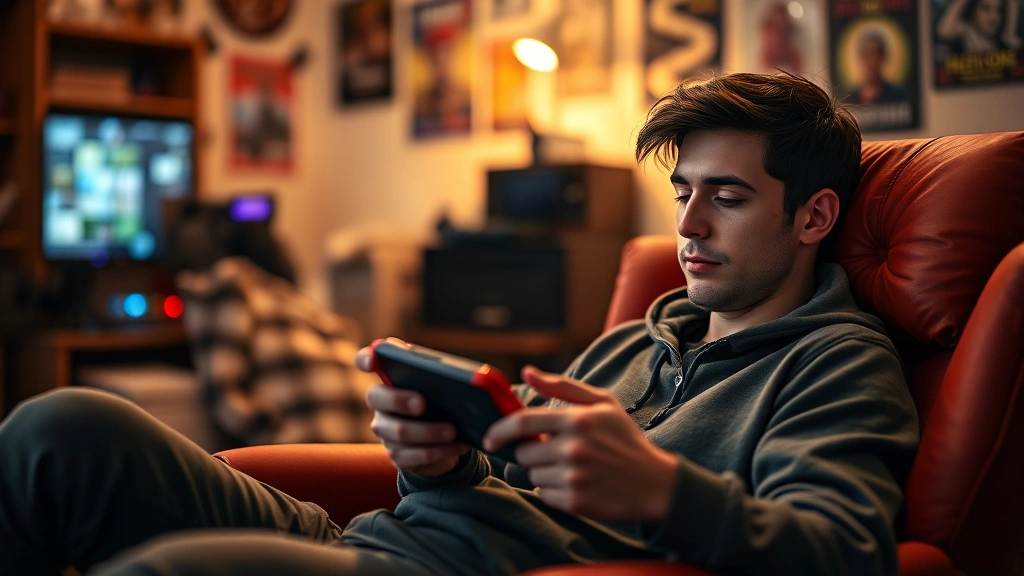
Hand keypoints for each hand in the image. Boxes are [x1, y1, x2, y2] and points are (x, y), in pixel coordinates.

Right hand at [356, 343, 469, 476]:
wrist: (447, 437)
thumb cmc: (442, 399)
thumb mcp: (441, 383)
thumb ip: (438, 371)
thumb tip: (452, 371)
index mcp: (390, 377)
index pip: (366, 361)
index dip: (365, 359)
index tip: (373, 361)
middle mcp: (380, 403)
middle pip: (376, 398)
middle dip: (399, 400)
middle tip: (422, 404)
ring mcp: (385, 430)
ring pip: (399, 432)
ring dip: (428, 431)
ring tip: (452, 431)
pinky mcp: (397, 455)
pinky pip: (414, 456)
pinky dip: (440, 451)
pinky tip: (459, 445)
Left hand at [483, 366, 678, 521]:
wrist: (654, 483)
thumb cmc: (624, 439)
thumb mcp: (602, 403)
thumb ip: (561, 386)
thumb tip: (527, 372)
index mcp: (577, 420)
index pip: (522, 422)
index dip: (499, 429)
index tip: (490, 437)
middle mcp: (573, 448)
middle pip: (523, 453)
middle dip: (532, 452)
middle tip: (555, 451)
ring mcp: (573, 477)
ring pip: (532, 474)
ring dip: (544, 471)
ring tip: (572, 467)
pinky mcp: (575, 502)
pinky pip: (544, 494)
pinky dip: (554, 490)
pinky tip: (577, 483)